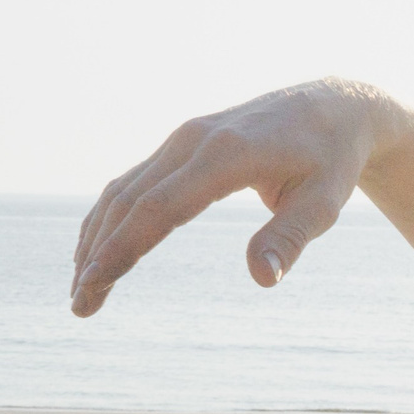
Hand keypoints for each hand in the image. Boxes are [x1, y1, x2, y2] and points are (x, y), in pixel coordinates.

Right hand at [70, 79, 393, 316]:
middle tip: (80, 306)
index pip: (159, 207)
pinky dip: (112, 218)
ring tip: (82, 290)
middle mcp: (193, 140)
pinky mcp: (181, 144)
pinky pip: (134, 182)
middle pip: (129, 202)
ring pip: (123, 191)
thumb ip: (289, 239)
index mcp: (227, 155)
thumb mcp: (324, 203)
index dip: (122, 248)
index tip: (94, 284)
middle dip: (99, 255)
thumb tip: (262, 281)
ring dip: (97, 239)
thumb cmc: (332, 159)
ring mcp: (183, 139)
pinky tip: (98, 251)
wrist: (333, 107)